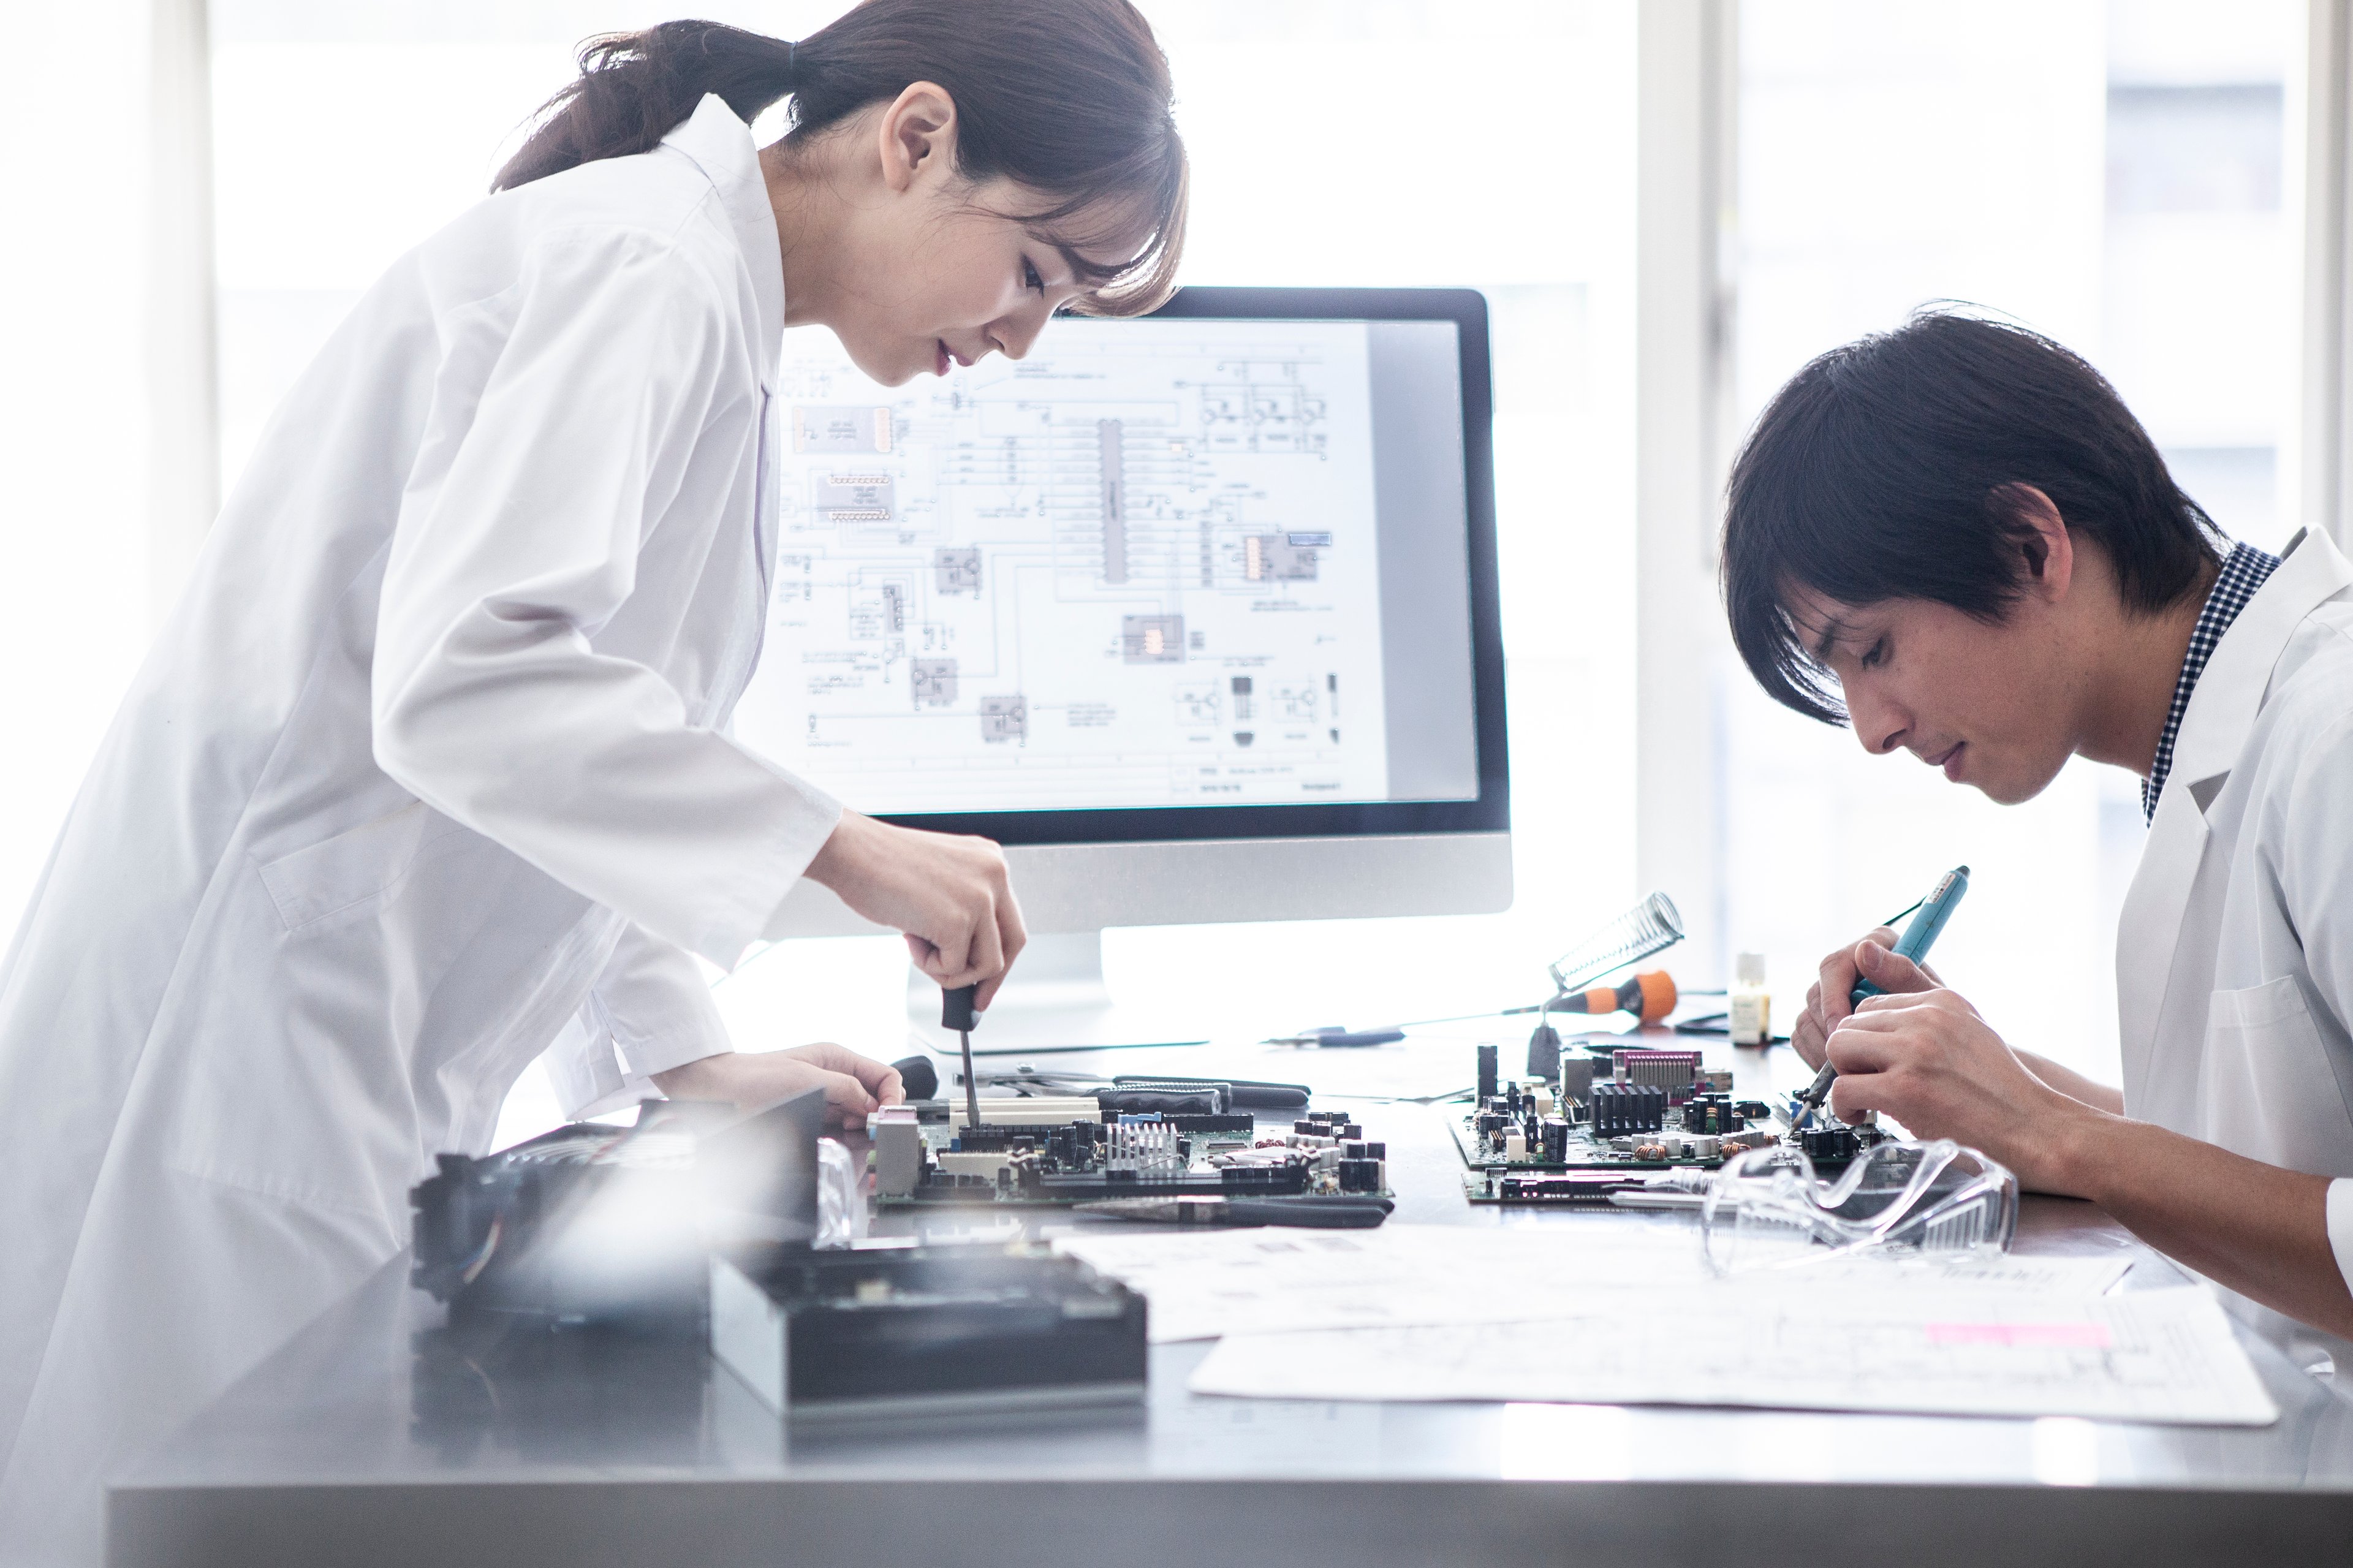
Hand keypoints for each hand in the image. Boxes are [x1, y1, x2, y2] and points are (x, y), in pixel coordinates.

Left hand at [652, 1042, 904, 1129]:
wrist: (718, 1093)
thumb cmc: (755, 1078)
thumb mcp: (807, 1079)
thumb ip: (846, 1089)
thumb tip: (873, 1106)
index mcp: (838, 1060)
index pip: (884, 1076)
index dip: (891, 1097)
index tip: (886, 1118)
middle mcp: (835, 1079)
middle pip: (874, 1099)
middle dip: (877, 1116)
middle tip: (871, 1133)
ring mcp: (824, 1101)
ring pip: (859, 1118)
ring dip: (861, 1129)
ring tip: (852, 1137)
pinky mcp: (812, 1120)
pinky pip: (839, 1130)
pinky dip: (844, 1138)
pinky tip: (838, 1141)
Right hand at [805, 812, 1027, 1007]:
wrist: (849, 851)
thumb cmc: (880, 866)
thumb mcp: (939, 882)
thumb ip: (962, 909)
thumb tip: (969, 959)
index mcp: (991, 860)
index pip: (1009, 919)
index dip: (1000, 954)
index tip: (987, 981)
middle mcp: (995, 874)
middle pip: (1013, 943)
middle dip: (991, 978)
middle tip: (974, 1001)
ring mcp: (980, 897)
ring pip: (987, 964)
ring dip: (950, 970)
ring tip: (918, 946)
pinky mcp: (958, 921)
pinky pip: (954, 969)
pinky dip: (928, 966)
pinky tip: (908, 938)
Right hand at [1789, 926, 1944, 1069]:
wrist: (1939, 1051)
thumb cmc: (1941, 1021)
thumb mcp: (1929, 999)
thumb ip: (1901, 973)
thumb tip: (1864, 950)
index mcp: (1876, 948)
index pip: (1835, 965)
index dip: (1834, 999)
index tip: (1844, 1028)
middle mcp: (1849, 967)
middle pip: (1815, 993)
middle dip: (1828, 1030)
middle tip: (1846, 1059)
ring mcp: (1833, 994)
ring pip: (1806, 1017)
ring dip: (1822, 1047)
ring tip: (1849, 1070)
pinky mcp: (1821, 1019)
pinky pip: (1802, 1036)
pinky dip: (1816, 1056)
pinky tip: (1841, 1071)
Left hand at [1824, 989, 2088, 1191]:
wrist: (2039, 1131)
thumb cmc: (2003, 1092)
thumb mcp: (1969, 1034)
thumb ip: (1927, 1017)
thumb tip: (1881, 985)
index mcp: (1941, 1003)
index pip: (1871, 1005)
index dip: (1867, 1039)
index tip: (1875, 1063)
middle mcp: (1926, 1019)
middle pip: (1849, 1024)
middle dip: (1851, 1058)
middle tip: (1868, 1084)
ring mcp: (1914, 1051)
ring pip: (1838, 1048)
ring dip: (1844, 1078)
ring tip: (1864, 1100)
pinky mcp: (1904, 1088)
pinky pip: (1843, 1088)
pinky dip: (1844, 1107)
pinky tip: (1862, 1116)